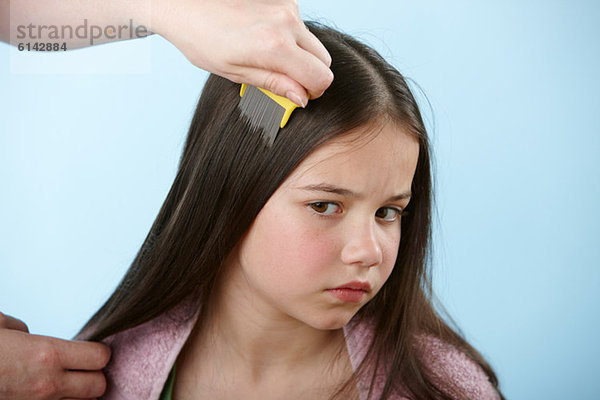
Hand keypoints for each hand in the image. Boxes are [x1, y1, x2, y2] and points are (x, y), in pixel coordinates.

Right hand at [0, 312, 110, 399]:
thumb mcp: (0, 326)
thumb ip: (23, 328)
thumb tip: (27, 333)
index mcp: (47, 353)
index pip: (100, 356)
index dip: (101, 352)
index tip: (93, 349)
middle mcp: (49, 382)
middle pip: (99, 385)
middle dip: (96, 375)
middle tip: (84, 369)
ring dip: (82, 393)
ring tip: (71, 383)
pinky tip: (58, 394)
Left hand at [151, 0, 332, 106]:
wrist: (183, 3)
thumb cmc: (201, 40)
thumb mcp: (235, 72)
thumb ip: (274, 84)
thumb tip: (301, 97)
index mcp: (275, 47)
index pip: (321, 78)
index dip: (313, 92)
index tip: (300, 95)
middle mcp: (286, 23)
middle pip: (323, 59)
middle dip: (309, 73)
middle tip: (285, 79)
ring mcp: (286, 6)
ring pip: (311, 42)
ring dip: (298, 53)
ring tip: (266, 54)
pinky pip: (298, 25)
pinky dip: (288, 35)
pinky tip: (262, 36)